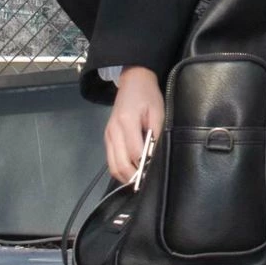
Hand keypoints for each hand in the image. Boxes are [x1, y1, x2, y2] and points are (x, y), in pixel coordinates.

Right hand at [104, 66, 163, 183]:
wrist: (133, 81)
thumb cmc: (148, 95)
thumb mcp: (158, 111)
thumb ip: (156, 132)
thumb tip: (154, 156)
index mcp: (126, 122)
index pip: (134, 152)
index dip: (144, 165)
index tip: (153, 173)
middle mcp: (113, 131)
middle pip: (120, 163)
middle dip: (134, 176)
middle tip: (146, 182)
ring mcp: (108, 135)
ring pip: (113, 166)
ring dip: (126, 176)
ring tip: (139, 181)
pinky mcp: (107, 137)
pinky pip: (110, 160)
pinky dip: (120, 169)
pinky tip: (131, 172)